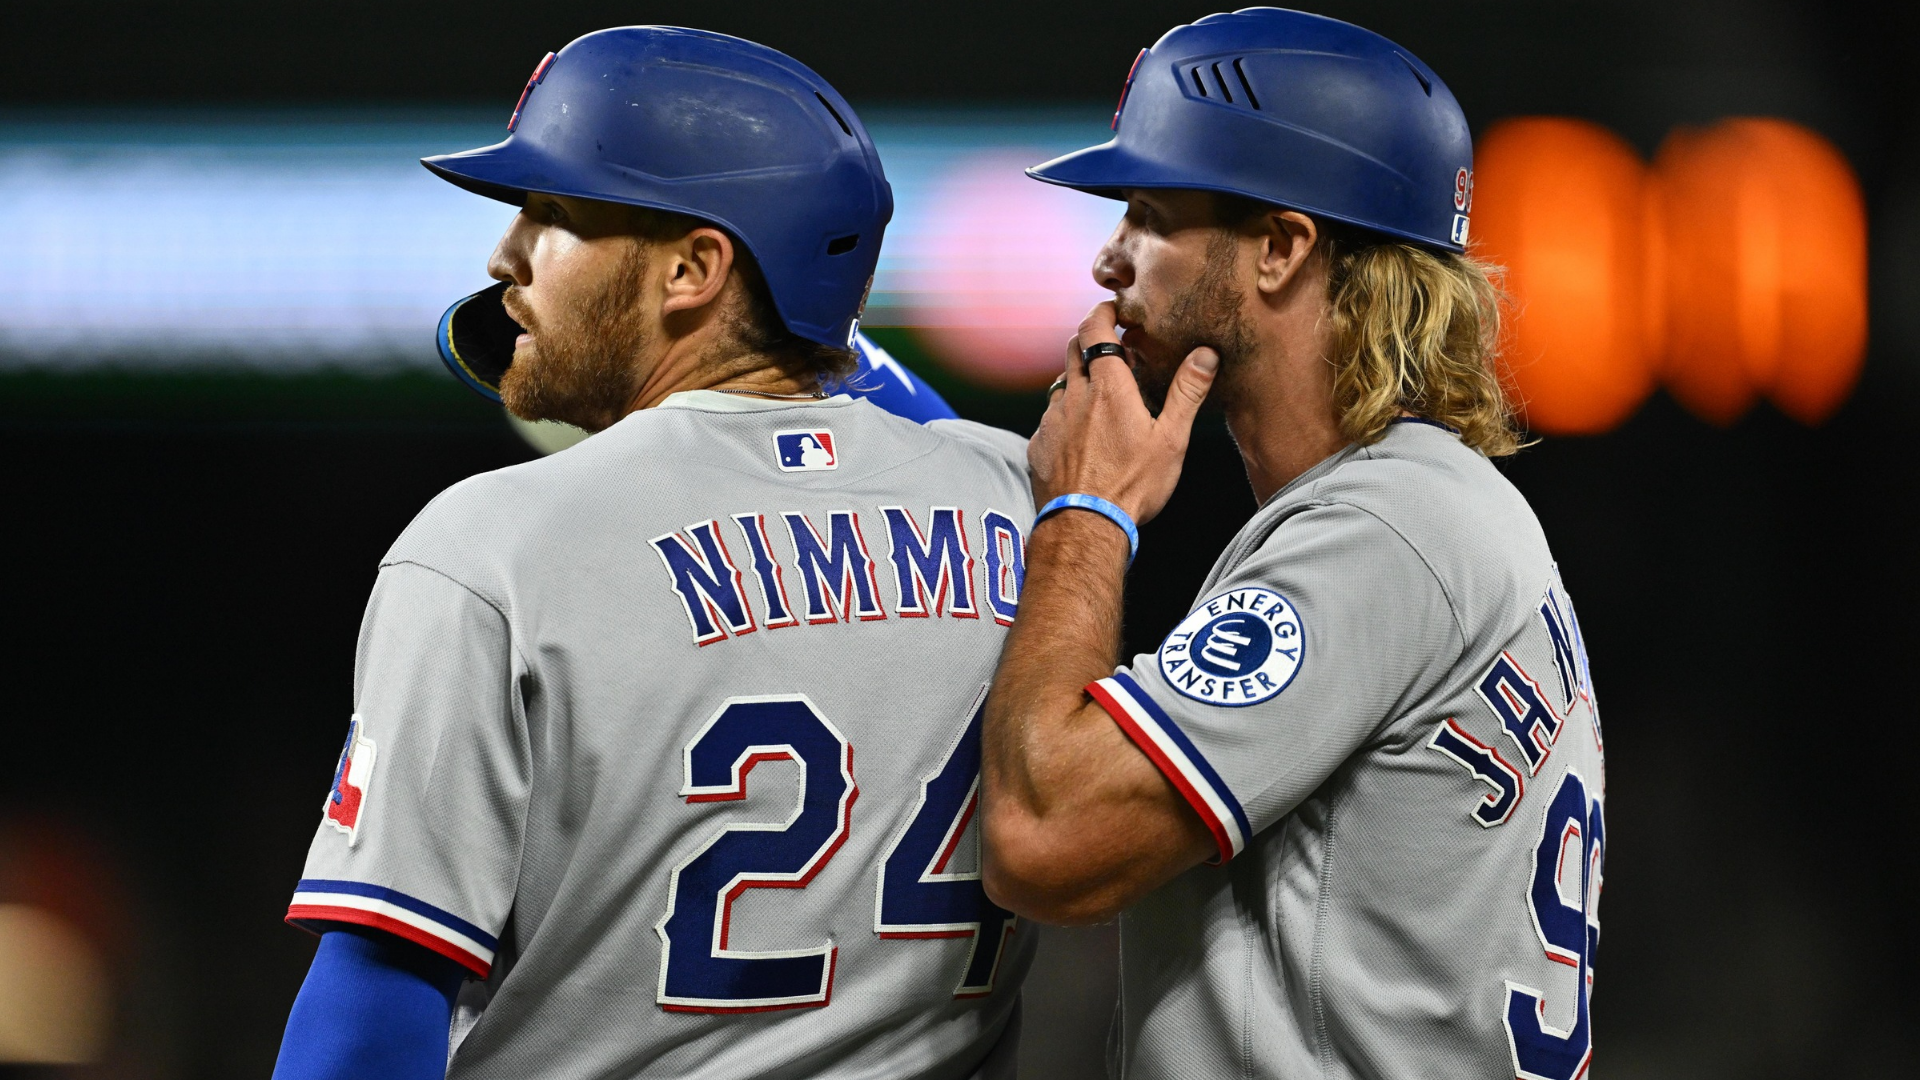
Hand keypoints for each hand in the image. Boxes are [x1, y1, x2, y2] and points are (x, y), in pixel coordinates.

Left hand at [1028, 301, 1217, 525]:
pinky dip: (1065, 415)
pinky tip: (1080, 435)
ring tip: (1099, 396)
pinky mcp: (1038, 445)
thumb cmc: (1133, 485)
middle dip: (1089, 339)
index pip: (1094, 328)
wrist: (1085, 525)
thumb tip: (1206, 354)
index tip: (1113, 310)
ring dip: (1078, 380)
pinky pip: (1049, 418)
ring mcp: (1052, 420)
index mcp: (1108, 387)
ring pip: (1061, 384)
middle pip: (1073, 348)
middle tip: (1111, 348)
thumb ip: (1186, 392)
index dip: (1102, 312)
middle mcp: (1075, 395)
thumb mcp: (1171, 439)